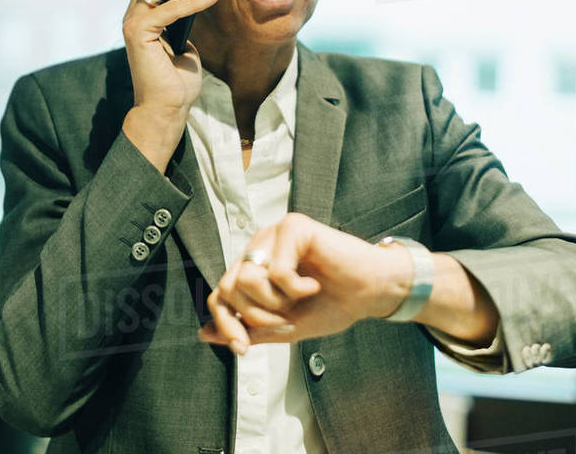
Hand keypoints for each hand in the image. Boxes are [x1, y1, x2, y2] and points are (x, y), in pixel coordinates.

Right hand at [121, 0, 218, 168]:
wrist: (168, 108)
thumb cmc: (178, 78)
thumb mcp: (186, 38)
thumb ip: (185, 15)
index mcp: (144, 8)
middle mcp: (135, 9)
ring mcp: (134, 19)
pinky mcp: (139, 32)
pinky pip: (170, 6)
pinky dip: (194, 1)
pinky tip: (211, 0)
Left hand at [198, 213, 411, 352]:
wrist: (372, 293)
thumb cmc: (333, 304)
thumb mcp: (285, 326)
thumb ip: (247, 328)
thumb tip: (204, 334)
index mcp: (254, 266)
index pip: (220, 294)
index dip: (226, 324)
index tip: (243, 349)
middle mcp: (259, 246)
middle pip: (230, 287)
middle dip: (259, 315)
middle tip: (288, 316)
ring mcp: (274, 233)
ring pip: (248, 278)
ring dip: (276, 301)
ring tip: (301, 297)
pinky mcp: (294, 226)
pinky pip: (276, 269)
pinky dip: (296, 288)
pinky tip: (314, 284)